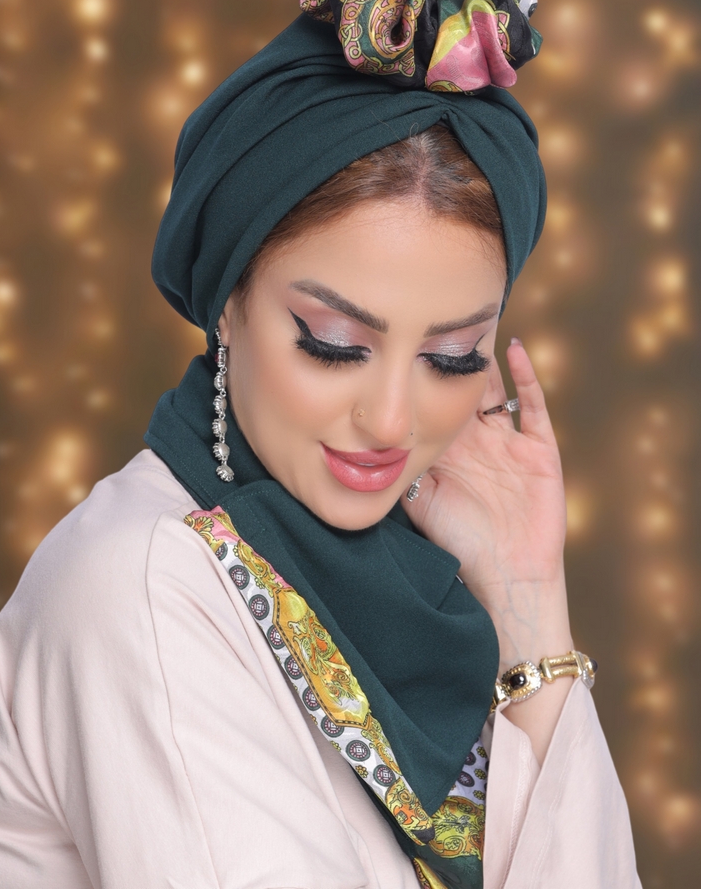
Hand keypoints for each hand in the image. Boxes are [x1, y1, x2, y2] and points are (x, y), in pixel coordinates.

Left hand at [403, 339, 571, 669]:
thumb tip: (355, 444)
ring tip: (470, 320)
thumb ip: (396, 470)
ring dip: (482, 359)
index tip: (399, 340)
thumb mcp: (417, 500)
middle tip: (432, 315)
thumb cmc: (459, 544)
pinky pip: (532, 405)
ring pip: (493, 389)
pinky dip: (524, 377)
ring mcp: (509, 442)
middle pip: (461, 387)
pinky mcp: (539, 449)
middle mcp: (477, 440)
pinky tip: (512, 349)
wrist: (507, 577)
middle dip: (448, 355)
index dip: (417, 373)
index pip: (430, 400)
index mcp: (447, 449)